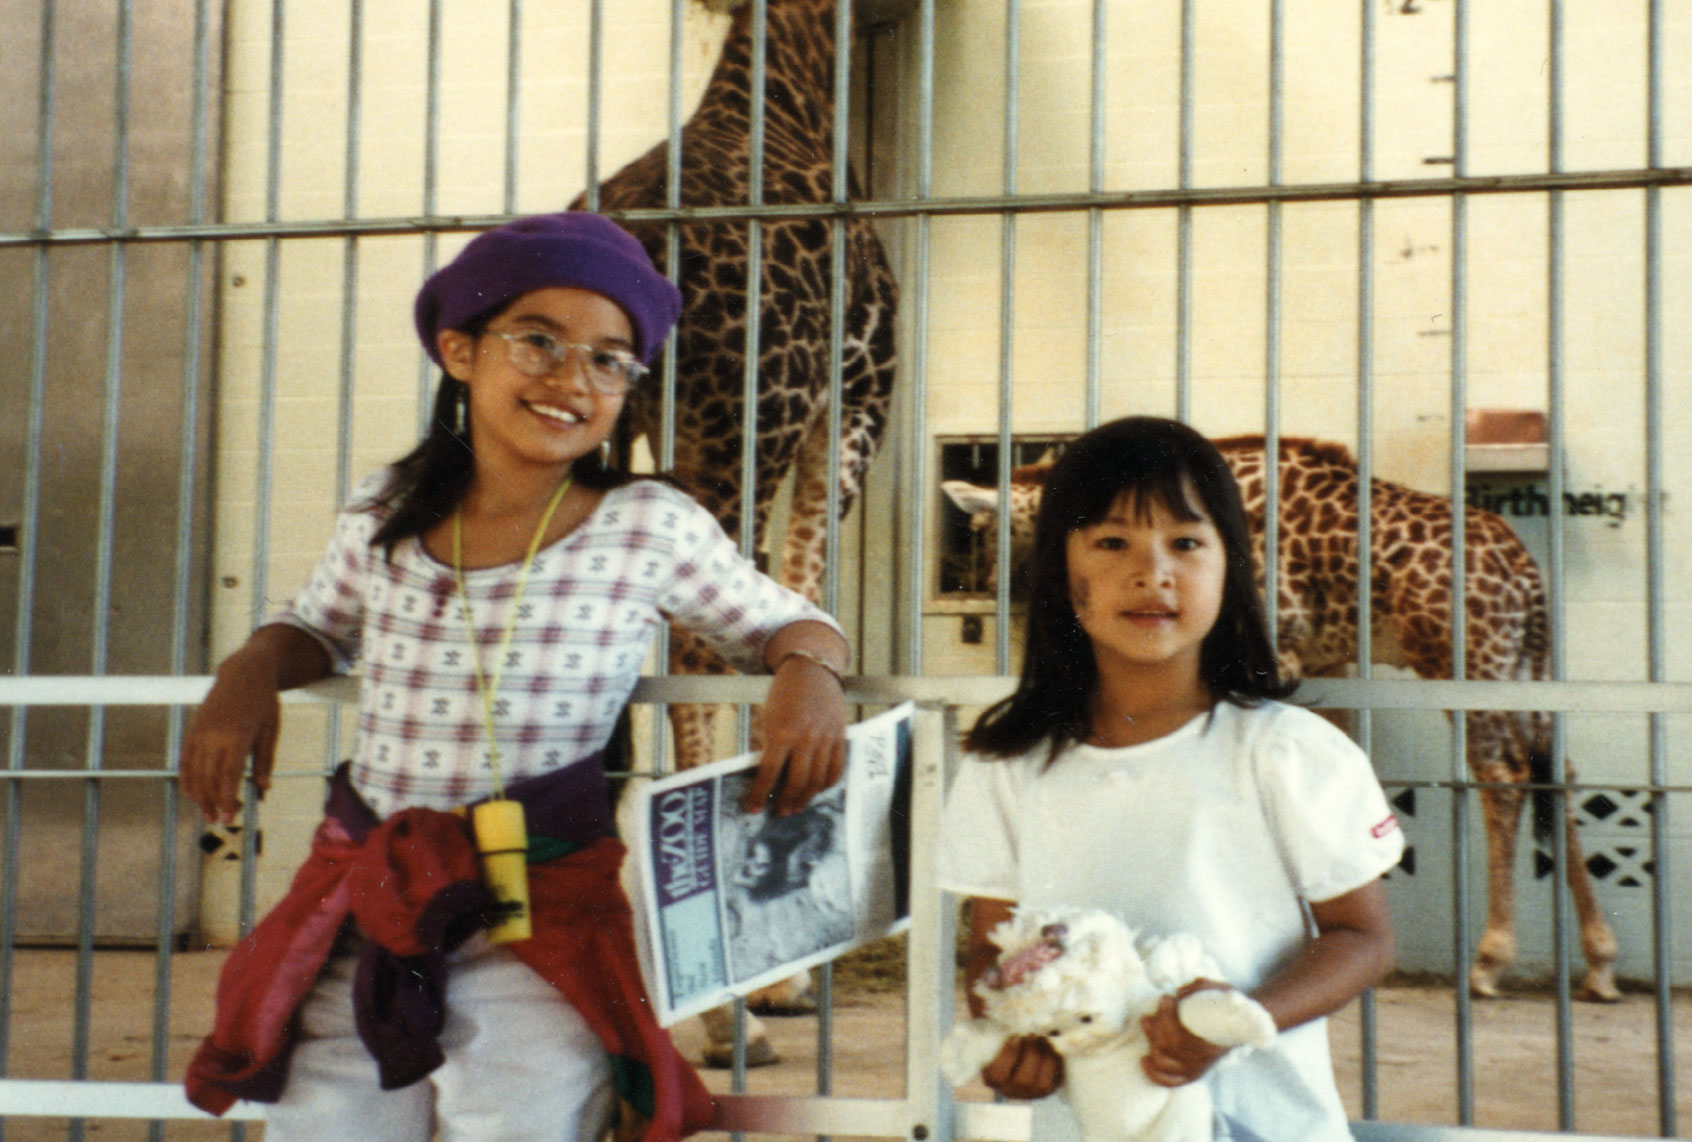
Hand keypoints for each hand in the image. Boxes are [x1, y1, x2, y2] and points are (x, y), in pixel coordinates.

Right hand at [180, 659, 282, 824]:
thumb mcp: (271, 730)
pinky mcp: (192, 730)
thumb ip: (265, 760)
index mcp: (237, 737)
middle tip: (221, 820)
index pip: (228, 777)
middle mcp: (214, 737)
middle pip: (208, 778)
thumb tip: (264, 788)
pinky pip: (185, 759)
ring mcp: (200, 733)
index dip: (227, 799)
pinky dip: (187, 778)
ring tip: (207, 813)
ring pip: (194, 772)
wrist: (244, 673)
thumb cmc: (263, 702)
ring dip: (198, 796)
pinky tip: (192, 793)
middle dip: (212, 802)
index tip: (231, 817)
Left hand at [744, 654, 847, 814]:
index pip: (769, 773)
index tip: (753, 809)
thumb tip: (768, 776)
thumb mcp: (770, 718)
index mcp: (782, 732)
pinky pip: (837, 768)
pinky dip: (828, 783)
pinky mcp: (840, 736)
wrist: (812, 669)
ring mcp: (826, 738)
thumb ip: (771, 745)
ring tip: (797, 806)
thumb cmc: (785, 692)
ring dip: (806, 797)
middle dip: (787, 801)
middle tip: (780, 812)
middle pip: (798, 782)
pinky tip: (819, 789)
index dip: (760, 794)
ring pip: (819, 779)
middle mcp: (806, 738)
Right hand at [981, 1034, 1062, 1100]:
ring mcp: (1031, 1093)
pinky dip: (1055, 1062)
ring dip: (1045, 1058)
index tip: (1015, 1035)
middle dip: (1031, 1054)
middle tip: (1033, 1035)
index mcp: (993, 1078)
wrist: (1017, 1057)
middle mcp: (1012, 1090)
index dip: (1009, 1055)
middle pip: (1024, 1080)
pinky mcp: (1048, 1090)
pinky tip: (1051, 1046)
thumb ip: (996, 1028)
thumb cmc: (1003, 1041)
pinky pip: (1056, 1080)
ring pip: (1042, 1083)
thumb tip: (999, 1009)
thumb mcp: (995, 1037)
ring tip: (1042, 1038)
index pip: (998, 1074)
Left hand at [1140, 981, 1231, 1087]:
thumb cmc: (1231, 1007)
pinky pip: (1168, 1081)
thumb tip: (1179, 992)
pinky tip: (1144, 1059)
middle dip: (1159, 1023)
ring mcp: (1195, 1070)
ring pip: (1163, 1061)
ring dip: (1152, 1039)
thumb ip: (1202, 988)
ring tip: (1148, 1020)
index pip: (1180, 1037)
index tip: (1167, 997)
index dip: (1168, 1017)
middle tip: (1162, 1003)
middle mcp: (1202, 1062)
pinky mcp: (1190, 1075)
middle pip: (1168, 1047)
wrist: (1247, 1025)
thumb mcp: (1222, 991)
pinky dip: (1153, 1074)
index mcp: (1212, 1045)